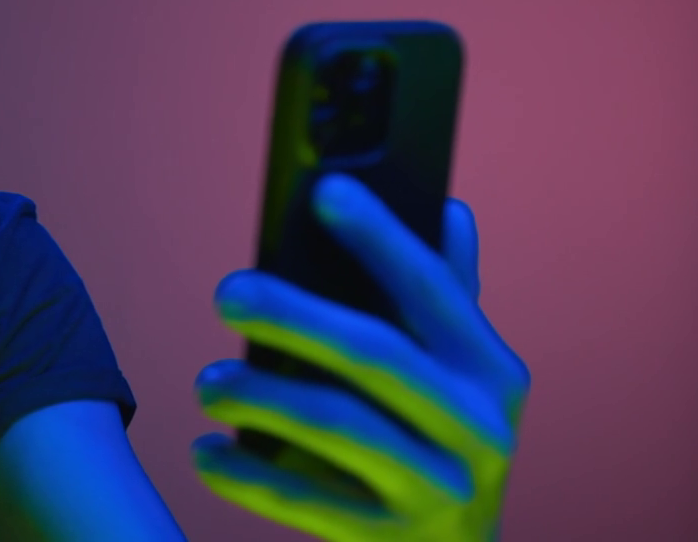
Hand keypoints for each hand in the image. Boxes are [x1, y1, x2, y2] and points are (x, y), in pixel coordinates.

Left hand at [190, 173, 531, 539]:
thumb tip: (449, 209)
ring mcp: (439, 489)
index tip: (326, 191)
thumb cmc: (446, 441)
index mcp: (490, 371)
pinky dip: (248, 477)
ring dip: (263, 397)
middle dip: (295, 316)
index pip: (434, 290)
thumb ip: (451, 297)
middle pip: (375, 355)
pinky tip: (207, 451)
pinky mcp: (391, 539)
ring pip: (340, 428)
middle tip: (226, 291)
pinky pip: (307, 502)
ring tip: (208, 382)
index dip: (383, 238)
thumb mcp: (465, 376)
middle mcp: (477, 429)